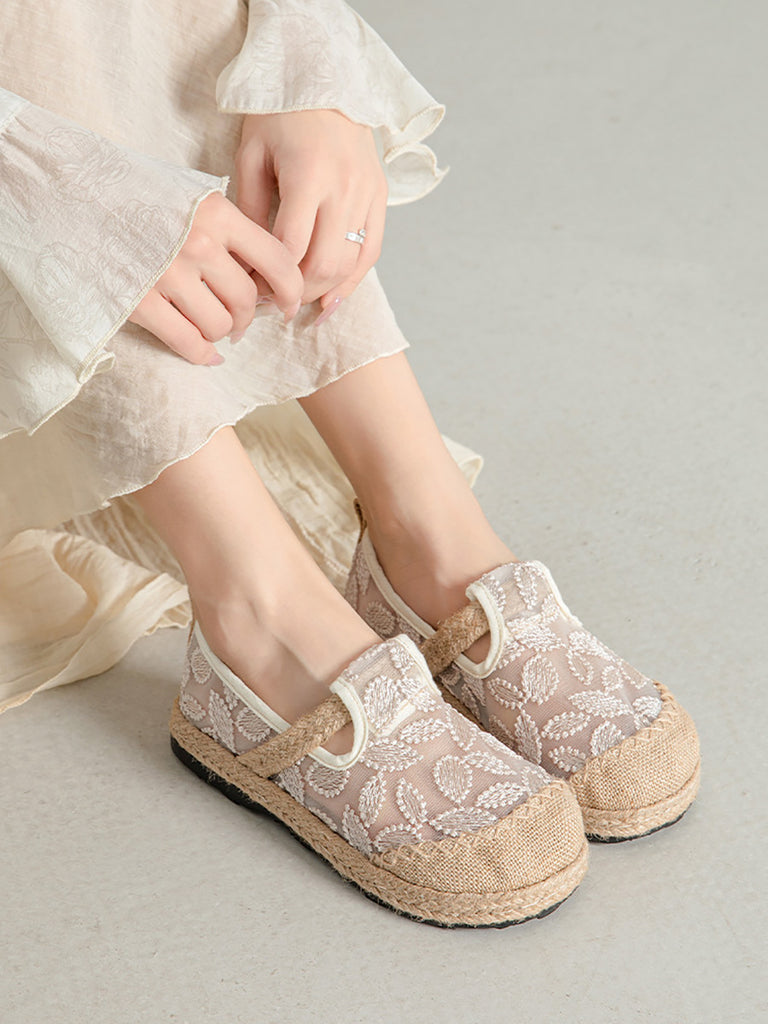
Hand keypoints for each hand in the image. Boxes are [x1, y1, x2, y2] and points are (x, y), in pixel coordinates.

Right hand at [128, 192, 302, 364]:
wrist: (64, 188)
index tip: (290, 304)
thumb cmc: (130, 191)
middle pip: (247, 301)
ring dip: (220, 333)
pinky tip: (206, 354)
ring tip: (211, 325)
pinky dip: (201, 354)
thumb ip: (224, 226)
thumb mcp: (186, 193)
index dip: (291, 290)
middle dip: (247, 317)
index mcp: (216, 213)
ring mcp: (168, 275)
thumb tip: (262, 269)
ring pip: (220, 325)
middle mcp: (198, 244)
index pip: (277, 260)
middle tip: (237, 318)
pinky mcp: (139, 301)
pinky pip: (188, 341)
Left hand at [235, 109, 387, 315]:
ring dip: (320, 292)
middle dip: (295, 294)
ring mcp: (366, 194)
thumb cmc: (279, 115)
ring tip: (295, 304)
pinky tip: (329, 302)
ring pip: (348, 265)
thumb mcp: (251, 155)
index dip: (269, 280)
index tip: (250, 293)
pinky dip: (351, 282)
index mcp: (308, 176)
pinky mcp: (379, 197)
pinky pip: (370, 252)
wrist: (325, 80)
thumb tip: (251, 263)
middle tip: (270, 304)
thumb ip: (252, 209)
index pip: (291, 249)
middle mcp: (343, 188)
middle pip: (323, 265)